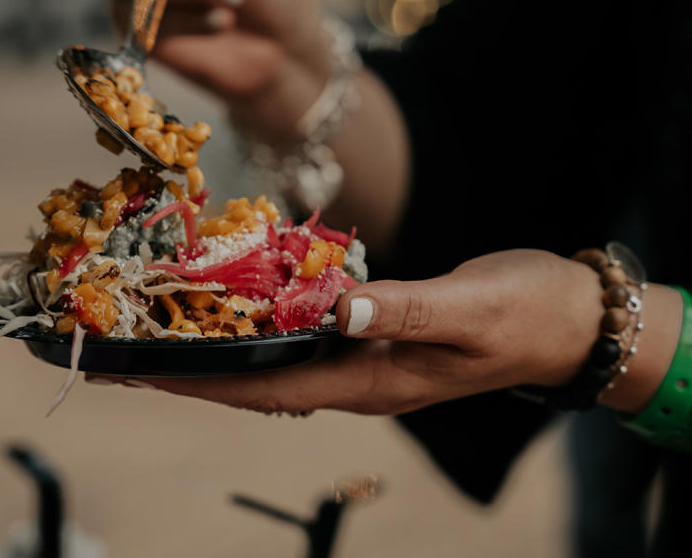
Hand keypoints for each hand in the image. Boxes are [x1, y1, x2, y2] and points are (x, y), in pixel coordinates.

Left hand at [87, 250, 616, 414]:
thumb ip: (400, 309)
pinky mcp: (374, 330)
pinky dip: (266, 318)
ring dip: (222, 346)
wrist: (567, 315)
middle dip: (190, 369)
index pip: (266, 390)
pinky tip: (244, 301)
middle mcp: (358, 376)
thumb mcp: (466, 310)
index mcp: (373, 381)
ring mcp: (366, 354)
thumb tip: (333, 306)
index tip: (133, 372)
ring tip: (165, 327)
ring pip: (277, 358)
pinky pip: (305, 330)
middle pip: (257, 381)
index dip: (197, 383)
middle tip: (124, 350)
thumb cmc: (524, 312)